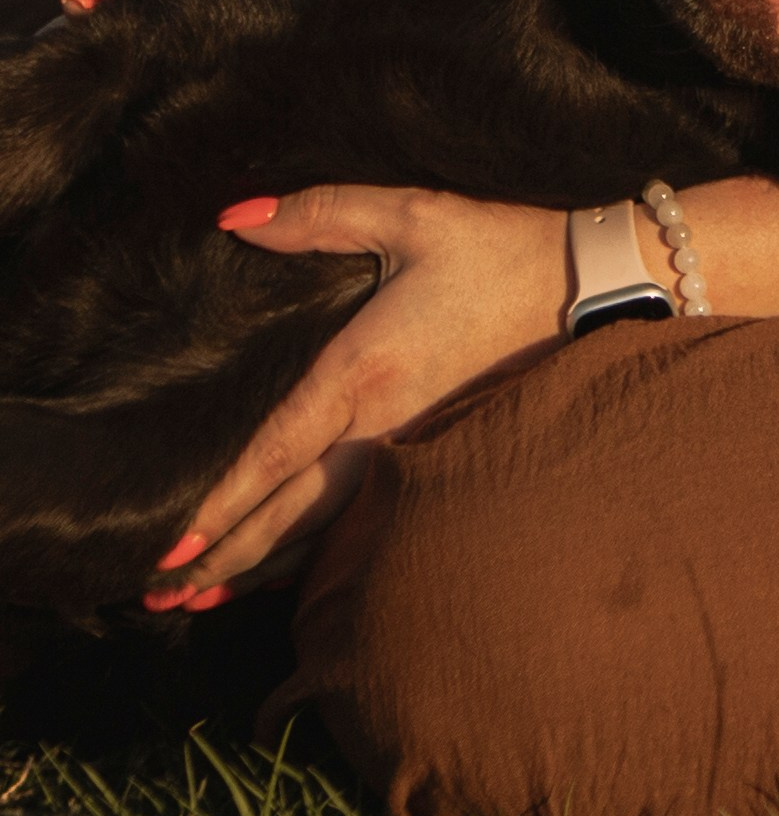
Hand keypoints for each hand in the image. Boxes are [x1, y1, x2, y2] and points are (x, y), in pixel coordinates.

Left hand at [144, 185, 569, 609]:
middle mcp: (383, 426)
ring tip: (194, 603)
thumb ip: (320, 213)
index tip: (170, 548)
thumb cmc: (495, 247)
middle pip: (288, 515)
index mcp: (364, 370)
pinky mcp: (434, 455)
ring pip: (322, 531)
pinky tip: (277, 574)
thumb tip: (236, 218)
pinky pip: (361, 523)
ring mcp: (413, 451)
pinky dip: (311, 558)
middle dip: (219, 560)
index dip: (221, 506)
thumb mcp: (411, 215)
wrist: (587, 285)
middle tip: (154, 598)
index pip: (277, 453)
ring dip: (256, 569)